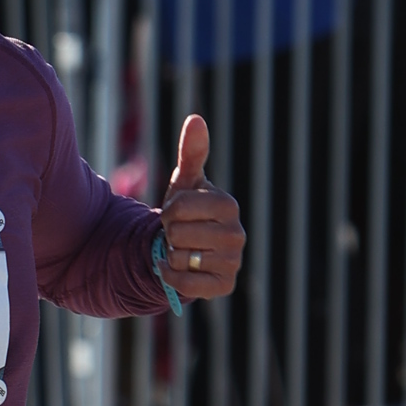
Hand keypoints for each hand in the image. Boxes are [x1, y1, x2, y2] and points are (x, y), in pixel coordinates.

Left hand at [156, 114, 245, 300]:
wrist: (185, 249)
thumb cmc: (187, 212)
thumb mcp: (186, 182)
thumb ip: (192, 152)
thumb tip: (196, 119)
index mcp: (228, 205)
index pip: (180, 208)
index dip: (168, 212)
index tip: (176, 214)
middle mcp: (237, 234)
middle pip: (178, 234)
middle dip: (170, 234)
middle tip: (179, 234)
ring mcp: (233, 262)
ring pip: (180, 258)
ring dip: (171, 255)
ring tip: (183, 250)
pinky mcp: (224, 286)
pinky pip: (185, 284)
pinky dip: (171, 277)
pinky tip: (177, 269)